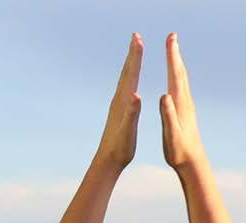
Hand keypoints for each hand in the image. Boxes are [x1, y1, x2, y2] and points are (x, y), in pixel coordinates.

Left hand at [96, 33, 142, 171]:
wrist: (107, 162)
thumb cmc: (120, 148)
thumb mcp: (128, 131)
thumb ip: (132, 113)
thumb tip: (136, 96)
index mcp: (123, 102)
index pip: (131, 74)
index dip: (135, 57)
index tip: (138, 39)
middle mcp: (118, 101)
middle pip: (126, 72)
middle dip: (132, 54)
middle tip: (136, 36)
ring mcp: (117, 106)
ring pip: (125, 80)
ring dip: (130, 64)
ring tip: (134, 52)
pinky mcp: (118, 112)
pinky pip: (125, 89)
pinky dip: (129, 79)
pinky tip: (131, 80)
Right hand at [159, 33, 205, 173]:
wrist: (193, 161)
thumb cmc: (179, 150)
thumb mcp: (170, 134)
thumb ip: (168, 115)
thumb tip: (164, 96)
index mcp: (179, 104)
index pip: (175, 75)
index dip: (171, 56)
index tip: (170, 39)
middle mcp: (185, 101)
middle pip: (180, 72)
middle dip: (175, 53)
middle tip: (172, 36)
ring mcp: (186, 105)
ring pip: (182, 78)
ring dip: (177, 63)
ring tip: (173, 50)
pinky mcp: (185, 111)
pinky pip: (181, 87)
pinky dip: (177, 76)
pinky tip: (176, 75)